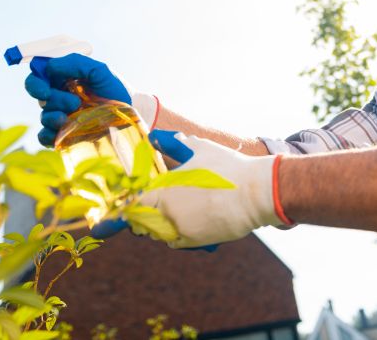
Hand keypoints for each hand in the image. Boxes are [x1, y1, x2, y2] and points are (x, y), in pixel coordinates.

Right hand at [23, 54, 154, 146]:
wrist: (130, 113)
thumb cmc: (115, 89)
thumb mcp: (99, 71)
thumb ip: (75, 63)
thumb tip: (50, 66)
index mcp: (62, 80)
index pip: (38, 78)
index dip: (35, 83)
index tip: (44, 90)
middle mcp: (59, 98)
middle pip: (40, 98)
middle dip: (54, 100)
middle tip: (74, 103)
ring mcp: (61, 117)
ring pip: (43, 117)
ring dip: (53, 117)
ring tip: (72, 118)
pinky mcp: (64, 135)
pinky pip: (45, 137)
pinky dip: (47, 136)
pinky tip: (59, 133)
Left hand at [139, 133, 287, 248]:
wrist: (255, 193)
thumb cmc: (227, 167)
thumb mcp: (199, 148)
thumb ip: (174, 143)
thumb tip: (156, 136)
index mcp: (164, 191)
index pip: (133, 203)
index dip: (126, 204)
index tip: (121, 206)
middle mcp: (168, 213)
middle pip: (141, 221)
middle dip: (141, 214)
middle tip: (146, 206)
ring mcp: (181, 229)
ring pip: (157, 232)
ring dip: (157, 224)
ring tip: (166, 213)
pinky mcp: (196, 241)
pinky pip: (174, 241)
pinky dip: (172, 235)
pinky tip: (180, 224)